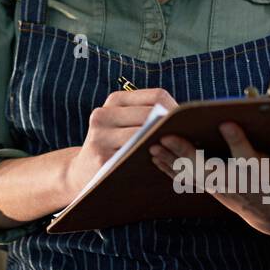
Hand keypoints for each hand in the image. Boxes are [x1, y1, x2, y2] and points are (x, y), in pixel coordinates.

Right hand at [64, 88, 178, 198]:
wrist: (80, 173)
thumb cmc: (114, 147)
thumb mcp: (123, 124)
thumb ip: (148, 116)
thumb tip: (186, 118)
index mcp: (114, 100)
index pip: (157, 96)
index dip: (177, 110)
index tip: (187, 126)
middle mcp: (103, 114)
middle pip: (152, 116)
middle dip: (172, 128)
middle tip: (189, 143)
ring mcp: (100, 136)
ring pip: (145, 136)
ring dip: (165, 145)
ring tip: (177, 154)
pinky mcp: (100, 158)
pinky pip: (135, 156)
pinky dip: (152, 160)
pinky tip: (161, 165)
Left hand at [147, 122, 269, 235]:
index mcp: (261, 173)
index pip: (249, 157)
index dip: (238, 141)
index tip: (226, 123)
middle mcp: (237, 182)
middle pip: (209, 169)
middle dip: (187, 154)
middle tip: (167, 136)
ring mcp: (221, 187)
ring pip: (192, 175)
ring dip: (171, 161)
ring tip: (151, 145)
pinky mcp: (210, 188)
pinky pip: (186, 178)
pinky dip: (169, 168)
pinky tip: (153, 155)